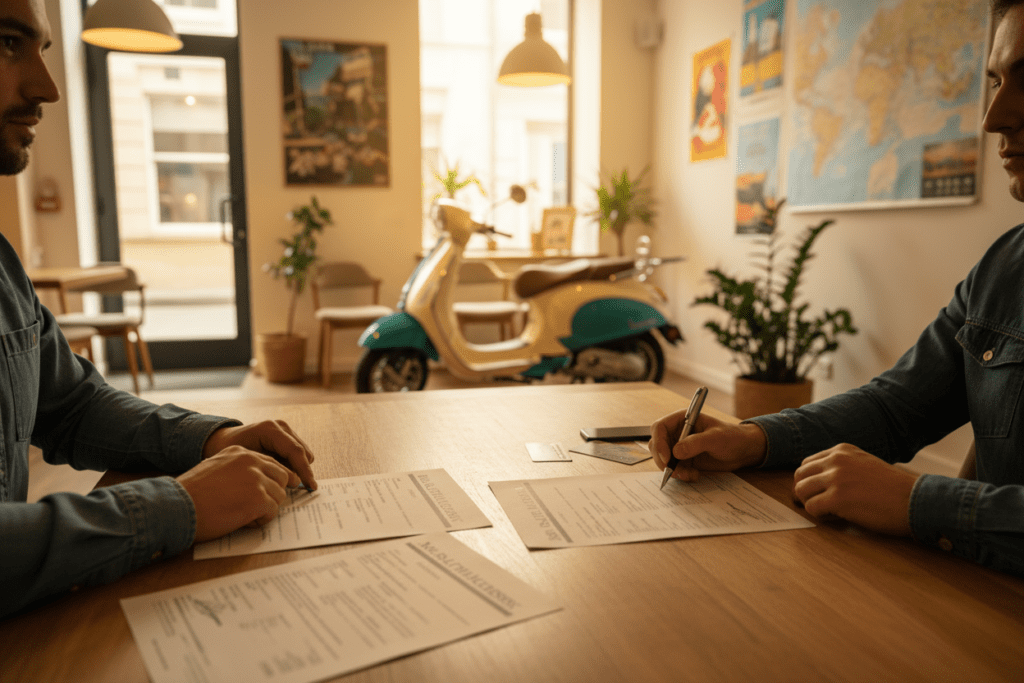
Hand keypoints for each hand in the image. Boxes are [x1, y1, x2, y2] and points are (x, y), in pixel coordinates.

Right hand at [177, 448, 300, 542]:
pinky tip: (243, 521)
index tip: (267, 492)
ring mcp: (256, 479)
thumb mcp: (214, 469)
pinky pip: (272, 511)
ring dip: (265, 508)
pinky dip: (260, 520)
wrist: (177, 506)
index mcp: (239, 452)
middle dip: (272, 493)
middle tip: (257, 507)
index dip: (269, 480)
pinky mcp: (258, 498)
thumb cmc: (190, 494)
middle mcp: (251, 460)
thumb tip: (255, 483)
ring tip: (243, 514)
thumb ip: (235, 470)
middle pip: (281, 476)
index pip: (269, 463)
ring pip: (279, 495)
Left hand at [203, 420, 316, 490]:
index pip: (294, 451)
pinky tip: (281, 473)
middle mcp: (280, 426)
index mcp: (269, 430)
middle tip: (298, 490)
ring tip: (283, 481)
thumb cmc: (231, 452)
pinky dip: (294, 465)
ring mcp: (285, 429)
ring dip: (298, 468)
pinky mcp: (287, 435)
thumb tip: (293, 482)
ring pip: (304, 453)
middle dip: (303, 471)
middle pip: (303, 452)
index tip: (310, 486)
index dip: (304, 470)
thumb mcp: (247, 462)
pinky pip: (299, 453)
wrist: (225, 440)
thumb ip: (270, 469)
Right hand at [649, 411, 766, 481]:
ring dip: (673, 470)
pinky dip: (681, 475)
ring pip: (663, 460)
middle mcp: (677, 433)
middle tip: (674, 471)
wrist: (743, 451)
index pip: (659, 428)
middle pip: (657, 445)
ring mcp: (680, 447)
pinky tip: (694, 476)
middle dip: (663, 460)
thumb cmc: (732, 437)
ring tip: (690, 475)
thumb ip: (696, 443)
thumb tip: (676, 452)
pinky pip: (674, 469)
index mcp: (682, 420)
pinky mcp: (684, 460)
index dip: (659, 442)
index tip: (666, 458)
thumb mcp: (715, 438)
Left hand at [792, 444, 917, 535]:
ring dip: (810, 504)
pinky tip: (836, 518)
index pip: (807, 463)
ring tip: (828, 511)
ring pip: (801, 491)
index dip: (809, 481)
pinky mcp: (837, 498)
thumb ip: (841, 467)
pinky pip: (811, 508)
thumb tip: (816, 481)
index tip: (818, 493)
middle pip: (799, 476)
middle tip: (816, 504)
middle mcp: (836, 460)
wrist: (915, 500)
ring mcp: (835, 478)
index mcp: (841, 450)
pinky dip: (820, 516)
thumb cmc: (892, 488)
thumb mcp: (864, 464)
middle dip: (804, 492)